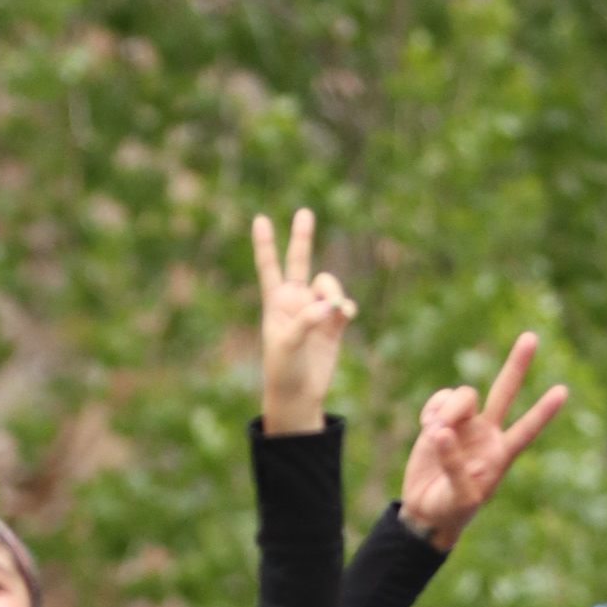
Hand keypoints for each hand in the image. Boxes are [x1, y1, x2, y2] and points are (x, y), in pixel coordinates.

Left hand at [253, 208, 354, 435]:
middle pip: (298, 261)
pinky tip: (347, 315)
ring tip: (333, 312)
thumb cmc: (282, 370)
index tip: (259, 219)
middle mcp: (295, 301)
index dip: (264, 244)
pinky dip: (346, 306)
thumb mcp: (287, 345)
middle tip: (304, 212)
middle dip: (302, 237)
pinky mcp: (334, 324)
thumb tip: (332, 305)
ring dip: (332, 291)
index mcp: (275, 303)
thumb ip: (306, 321)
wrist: (298, 394)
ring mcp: (316, 310)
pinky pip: (344, 304)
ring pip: (328, 284)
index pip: (268, 268)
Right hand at [397, 332, 569, 548]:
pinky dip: (433, 408)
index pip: (526, 429)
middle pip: (505, 391)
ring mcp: (465, 424)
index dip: (542, 411)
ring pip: (464, 395)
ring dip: (448, 410)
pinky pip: (441, 398)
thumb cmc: (450, 510)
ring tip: (435, 431)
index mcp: (500, 454)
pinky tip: (427, 425)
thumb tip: (441, 431)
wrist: (425, 511)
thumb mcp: (459, 497)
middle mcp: (487, 433)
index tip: (562, 392)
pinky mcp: (440, 420)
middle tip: (531, 337)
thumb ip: (454, 465)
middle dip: (517, 365)